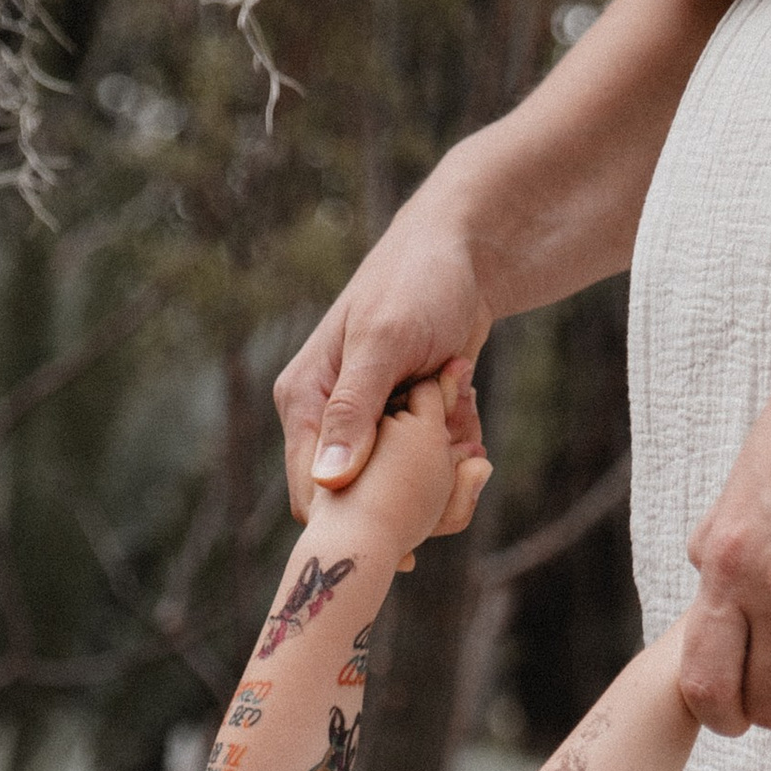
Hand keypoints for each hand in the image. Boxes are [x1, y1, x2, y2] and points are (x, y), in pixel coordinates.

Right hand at [276, 201, 496, 517]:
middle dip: (414, 484)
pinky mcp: (403, 426)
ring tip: (460, 404)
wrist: (463, 255)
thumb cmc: (416, 283)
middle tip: (452, 438)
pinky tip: (466, 402)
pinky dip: (455, 446)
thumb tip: (328, 481)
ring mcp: (368, 426)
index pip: (314, 491)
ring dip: (442, 461)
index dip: (357, 514)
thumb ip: (354, 410)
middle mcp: (328, 422)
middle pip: (362, 498)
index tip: (413, 507)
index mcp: (304, 403)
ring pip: (402, 487)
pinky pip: (429, 466)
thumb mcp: (384, 342)